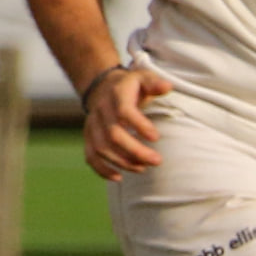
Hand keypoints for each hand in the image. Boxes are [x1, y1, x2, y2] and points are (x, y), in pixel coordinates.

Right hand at [83, 66, 172, 180]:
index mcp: (117, 95)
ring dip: (122, 162)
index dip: (139, 125)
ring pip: (101, 148)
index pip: (124, 112)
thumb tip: (167, 87)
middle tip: (157, 161)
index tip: (156, 138)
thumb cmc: (132, 86)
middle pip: (114, 135)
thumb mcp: (144, 78)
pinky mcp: (88, 136)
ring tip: (143, 168)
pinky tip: (118, 178)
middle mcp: (101, 110)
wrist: (104, 87)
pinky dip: (102, 169)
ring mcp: (92, 124)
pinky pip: (90, 156)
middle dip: (135, 151)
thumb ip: (155, 83)